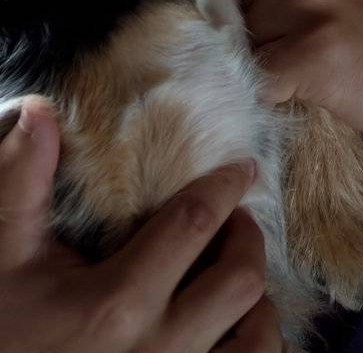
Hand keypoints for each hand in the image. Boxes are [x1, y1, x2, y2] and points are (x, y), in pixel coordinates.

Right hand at [0, 97, 281, 350]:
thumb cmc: (7, 332)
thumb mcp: (7, 259)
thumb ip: (25, 185)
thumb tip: (40, 112)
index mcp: (115, 304)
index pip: (194, 224)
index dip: (226, 186)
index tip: (243, 169)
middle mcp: (157, 350)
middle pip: (240, 280)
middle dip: (245, 239)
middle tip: (233, 222)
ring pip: (258, 338)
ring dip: (255, 301)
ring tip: (234, 277)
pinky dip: (254, 344)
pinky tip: (231, 328)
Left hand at [236, 0, 362, 147]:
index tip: (291, 5)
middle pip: (218, 2)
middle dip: (250, 31)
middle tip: (315, 34)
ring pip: (232, 44)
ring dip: (265, 65)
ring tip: (321, 58)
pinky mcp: (311, 48)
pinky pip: (252, 83)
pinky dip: (273, 97)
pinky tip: (316, 86)